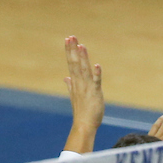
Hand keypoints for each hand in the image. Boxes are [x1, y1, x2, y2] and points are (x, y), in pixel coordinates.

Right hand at [62, 36, 104, 153]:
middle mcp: (79, 83)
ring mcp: (87, 87)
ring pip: (84, 69)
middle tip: (71, 37)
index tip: (67, 39)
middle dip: (73, 50)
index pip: (71, 63)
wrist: (84, 125)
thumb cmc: (82, 112)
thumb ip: (70, 85)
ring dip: (83, 57)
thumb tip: (65, 78)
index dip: (69, 51)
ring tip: (81, 45)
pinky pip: (96, 81)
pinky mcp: (95, 93)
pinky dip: (96, 73)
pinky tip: (96, 65)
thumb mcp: (75, 96)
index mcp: (75, 82)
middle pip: (75, 63)